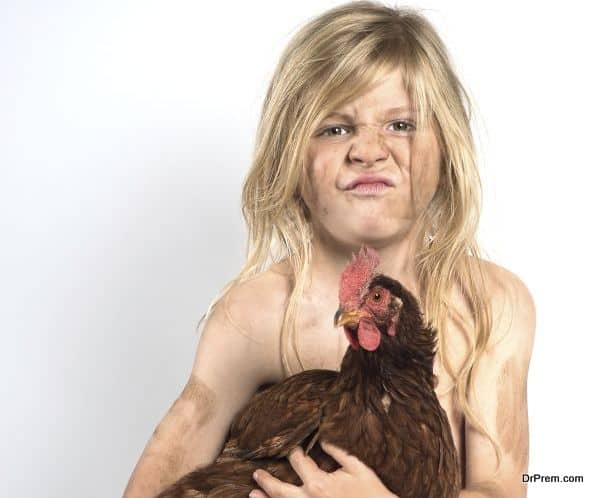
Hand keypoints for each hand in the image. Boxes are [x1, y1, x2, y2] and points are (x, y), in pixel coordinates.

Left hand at [249, 440, 396, 497]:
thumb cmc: (372, 494)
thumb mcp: (358, 468)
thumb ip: (338, 452)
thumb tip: (323, 440)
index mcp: (319, 484)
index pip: (299, 462)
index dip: (293, 452)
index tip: (290, 446)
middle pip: (280, 490)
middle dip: (267, 481)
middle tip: (256, 475)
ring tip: (253, 494)